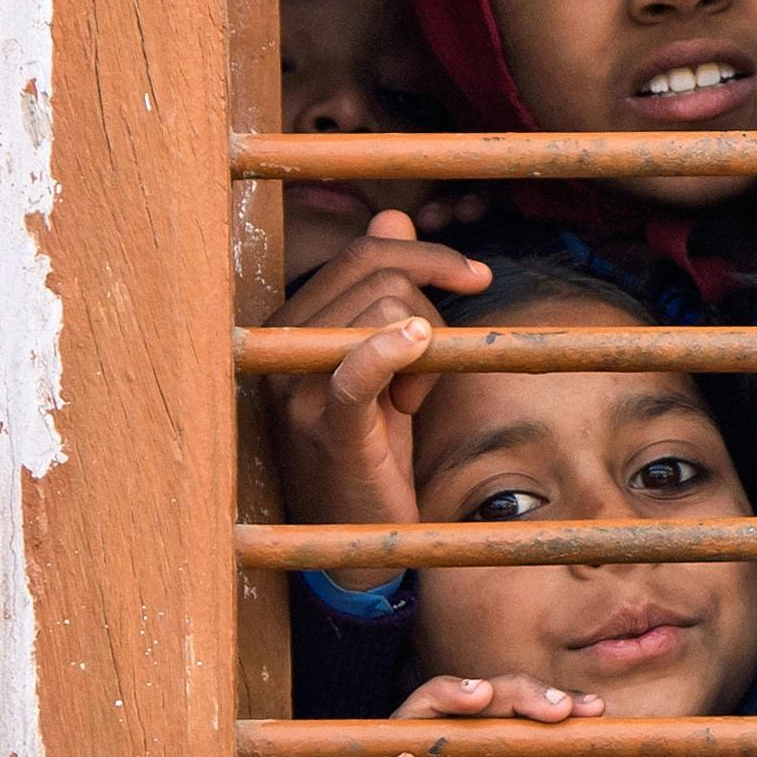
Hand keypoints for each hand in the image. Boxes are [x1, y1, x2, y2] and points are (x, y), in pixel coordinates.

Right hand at [270, 210, 490, 580]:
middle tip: (435, 363)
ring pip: (388, 311)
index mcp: (290, 324)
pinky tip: (417, 345)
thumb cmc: (371, 448)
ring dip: (427, 351)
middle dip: (431, 307)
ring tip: (410, 401)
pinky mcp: (325, 426)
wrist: (350, 537)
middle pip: (380, 276)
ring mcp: (296, 386)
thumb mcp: (382, 365)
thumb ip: (382, 292)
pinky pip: (357, 366)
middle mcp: (279, 347)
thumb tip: (391, 219)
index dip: (426, 254)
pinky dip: (391, 348)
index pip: (362, 254)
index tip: (477, 276)